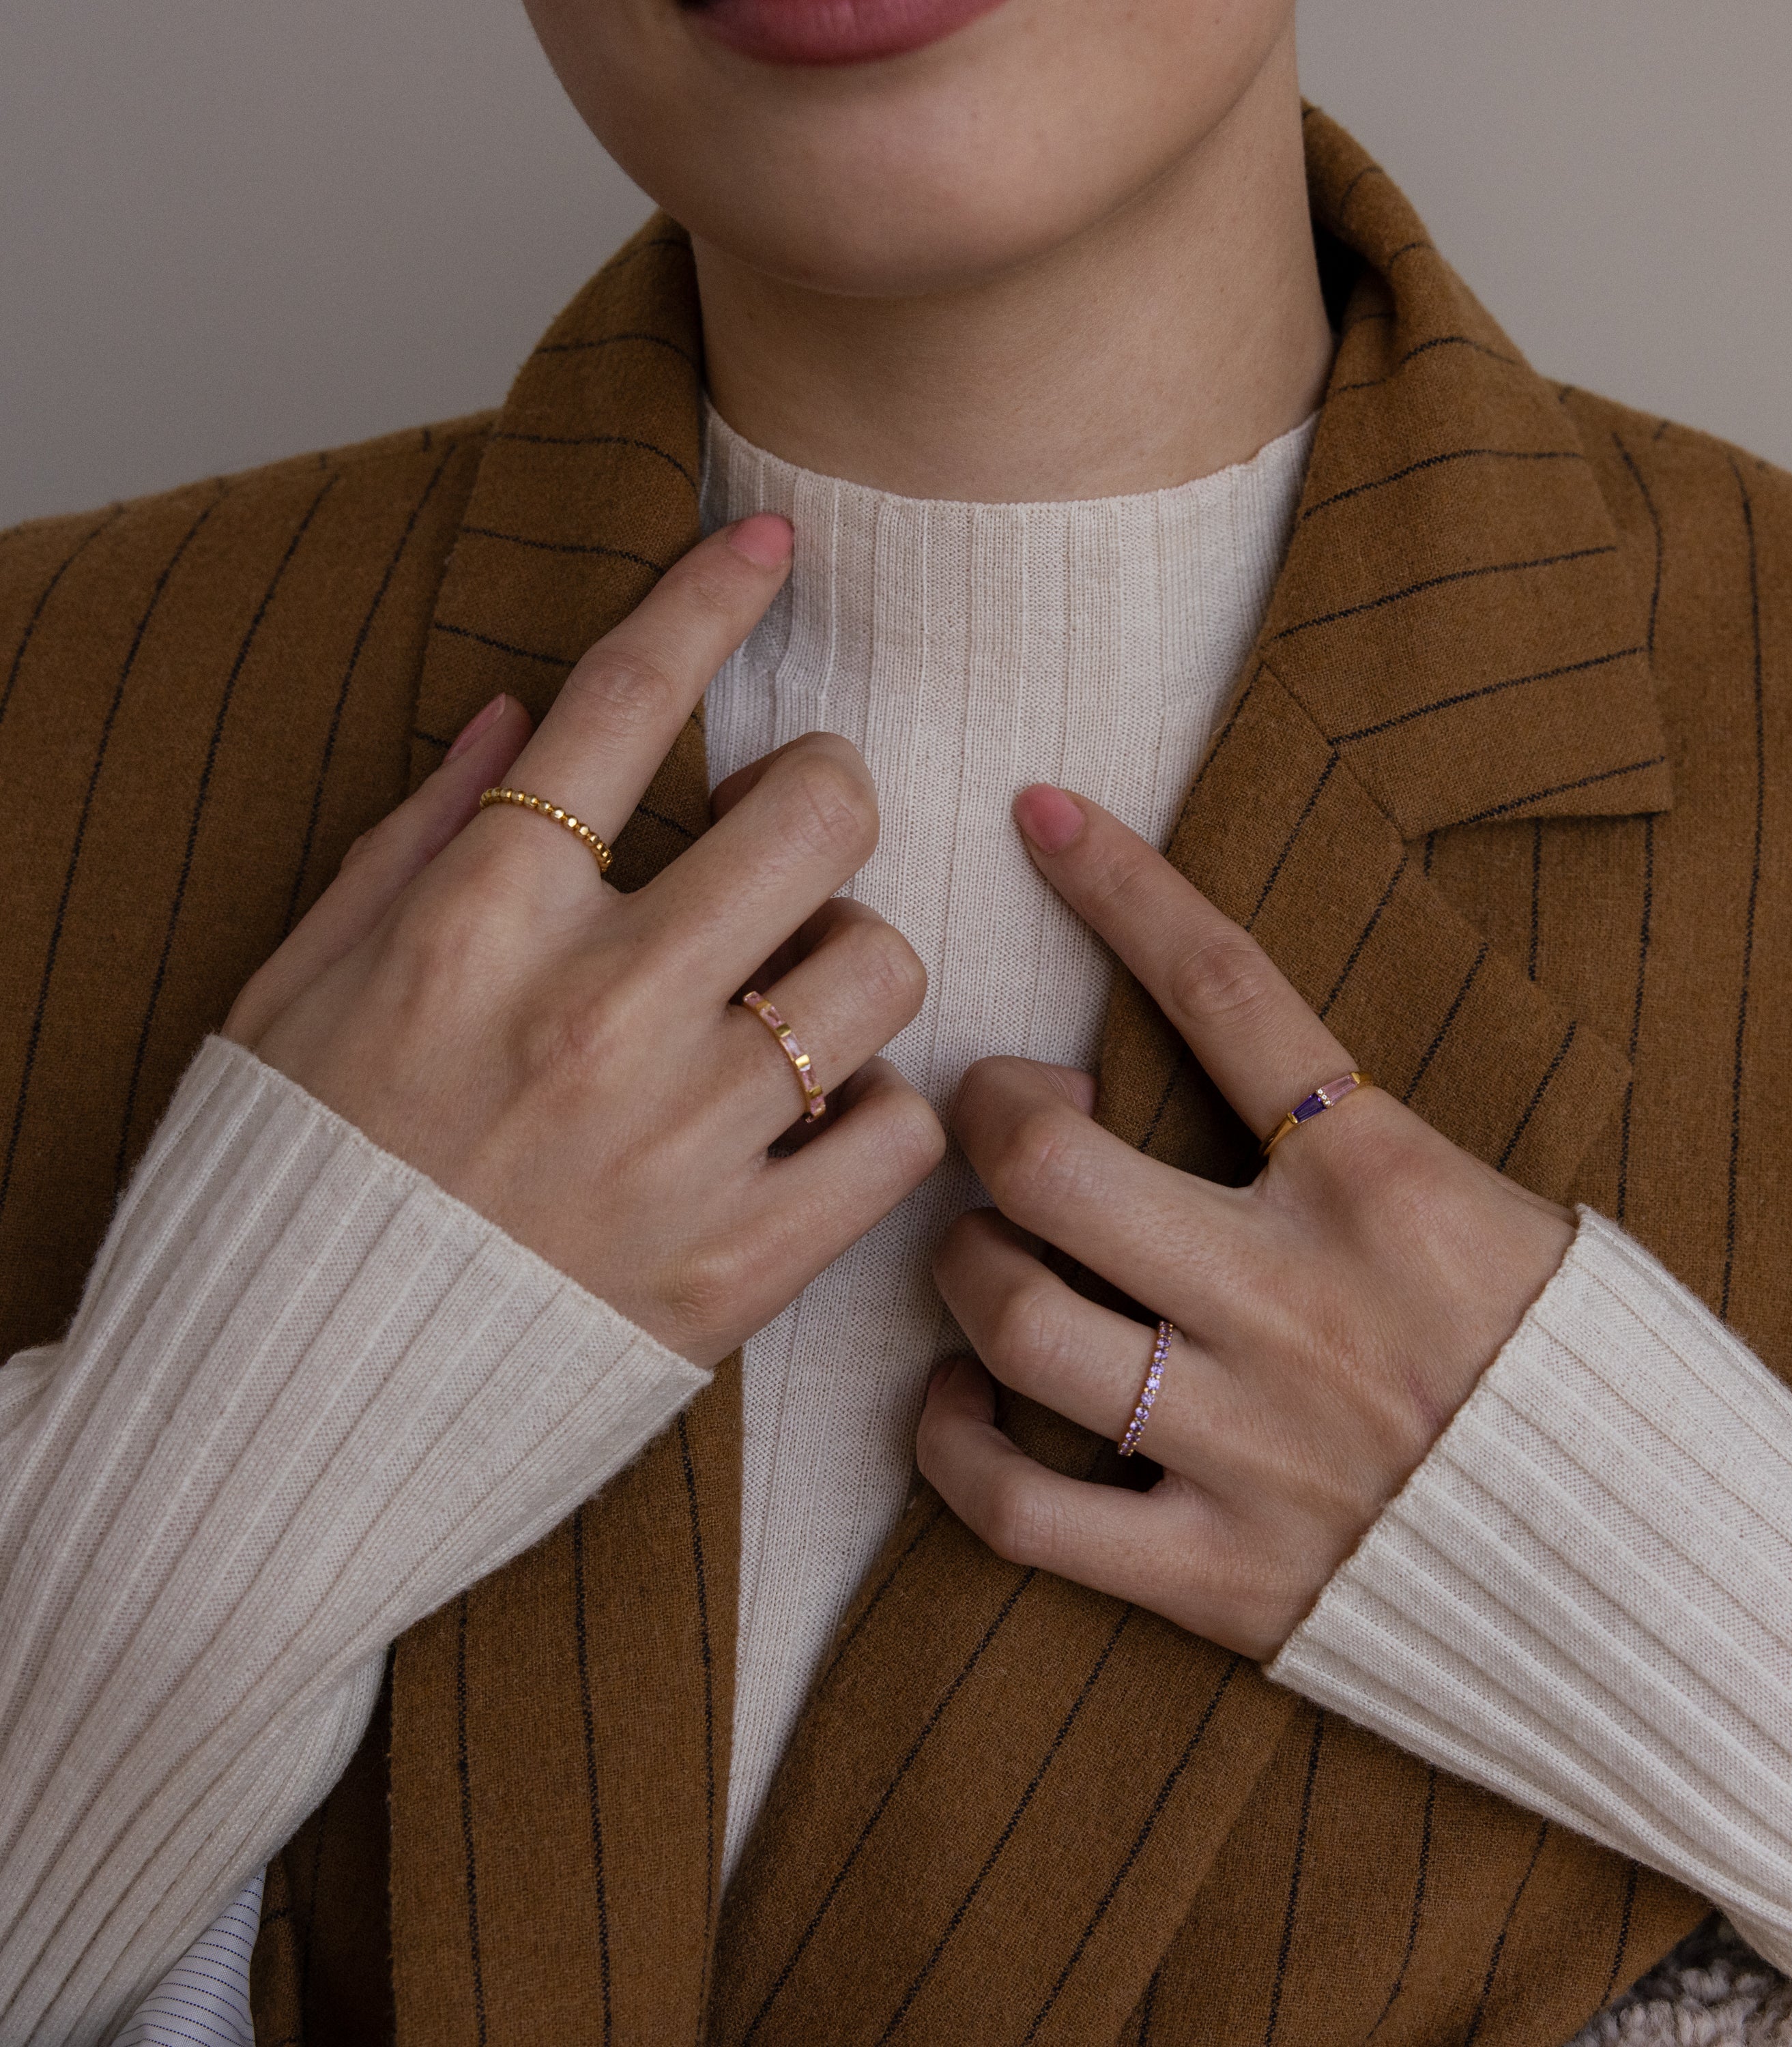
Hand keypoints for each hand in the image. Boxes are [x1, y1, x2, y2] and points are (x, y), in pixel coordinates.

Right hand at [226, 515, 943, 1363]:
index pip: (622, 706)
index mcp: (472, 927)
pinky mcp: (735, 1271)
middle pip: (818, 818)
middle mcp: (589, 1016)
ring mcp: (674, 1146)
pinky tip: (816, 1128)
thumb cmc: (284, 1193)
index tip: (769, 547)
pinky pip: (900, 1137)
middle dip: (826, 800)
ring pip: (884, 969)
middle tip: (792, 843)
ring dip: (858, 967)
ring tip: (795, 1009)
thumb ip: (415, 842)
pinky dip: (881, 1118)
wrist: (276, 1429)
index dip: (710, 598)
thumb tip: (514, 717)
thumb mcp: (296, 993)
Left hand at [916, 787, 1573, 1659]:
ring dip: (966, 1267)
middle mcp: (1300, 1300)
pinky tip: (962, 1403)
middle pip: (1053, 1162)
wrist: (1675, 1589)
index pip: (1225, 989)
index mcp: (1386, 1186)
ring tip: (991, 1257)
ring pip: (1016, 1321)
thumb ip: (1368, 1150)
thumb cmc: (1583, 1375)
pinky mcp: (1221, 1573)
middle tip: (1012, 1115)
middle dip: (992, 1112)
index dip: (1118, 883)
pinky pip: (1017, 1510)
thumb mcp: (1510, 1214)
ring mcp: (1253, 1441)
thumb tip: (1242, 1078)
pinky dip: (955, 1446)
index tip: (1039, 813)